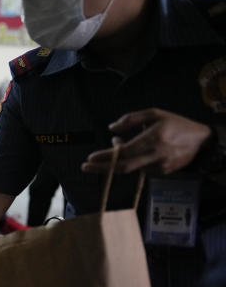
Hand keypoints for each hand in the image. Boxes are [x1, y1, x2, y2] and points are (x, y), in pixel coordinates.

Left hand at [82, 109, 211, 175]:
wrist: (202, 141)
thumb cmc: (177, 124)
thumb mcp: (155, 114)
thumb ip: (131, 120)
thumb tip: (111, 129)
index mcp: (153, 138)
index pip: (124, 152)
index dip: (106, 157)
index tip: (90, 158)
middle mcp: (155, 155)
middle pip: (124, 167)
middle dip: (102, 168)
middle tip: (85, 167)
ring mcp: (160, 166)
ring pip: (132, 168)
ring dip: (118, 161)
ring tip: (116, 147)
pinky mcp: (163, 173)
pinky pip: (141, 168)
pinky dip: (132, 162)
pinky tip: (133, 152)